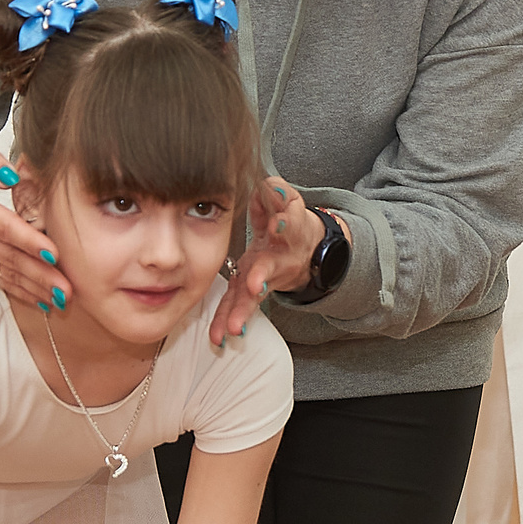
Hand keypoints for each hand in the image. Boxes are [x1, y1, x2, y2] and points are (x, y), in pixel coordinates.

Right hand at [0, 134, 75, 316]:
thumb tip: (11, 174)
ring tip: (62, 301)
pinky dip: (21, 292)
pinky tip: (43, 301)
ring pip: (6, 273)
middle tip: (68, 289)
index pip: (4, 227)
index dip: (29, 242)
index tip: (54, 254)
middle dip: (40, 275)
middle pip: (9, 257)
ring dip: (35, 289)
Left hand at [211, 178, 317, 348]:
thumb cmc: (286, 219)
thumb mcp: (286, 201)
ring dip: (244, 310)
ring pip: (254, 296)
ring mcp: (263, 278)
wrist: (304, 250)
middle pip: (270, 268)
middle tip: (255, 286)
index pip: (288, 225)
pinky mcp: (249, 290)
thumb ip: (278, 192)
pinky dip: (226, 320)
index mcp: (287, 232)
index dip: (284, 223)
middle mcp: (278, 259)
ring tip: (234, 327)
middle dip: (262, 277)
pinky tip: (218, 338)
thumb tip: (268, 186)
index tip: (278, 222)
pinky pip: (237, 306)